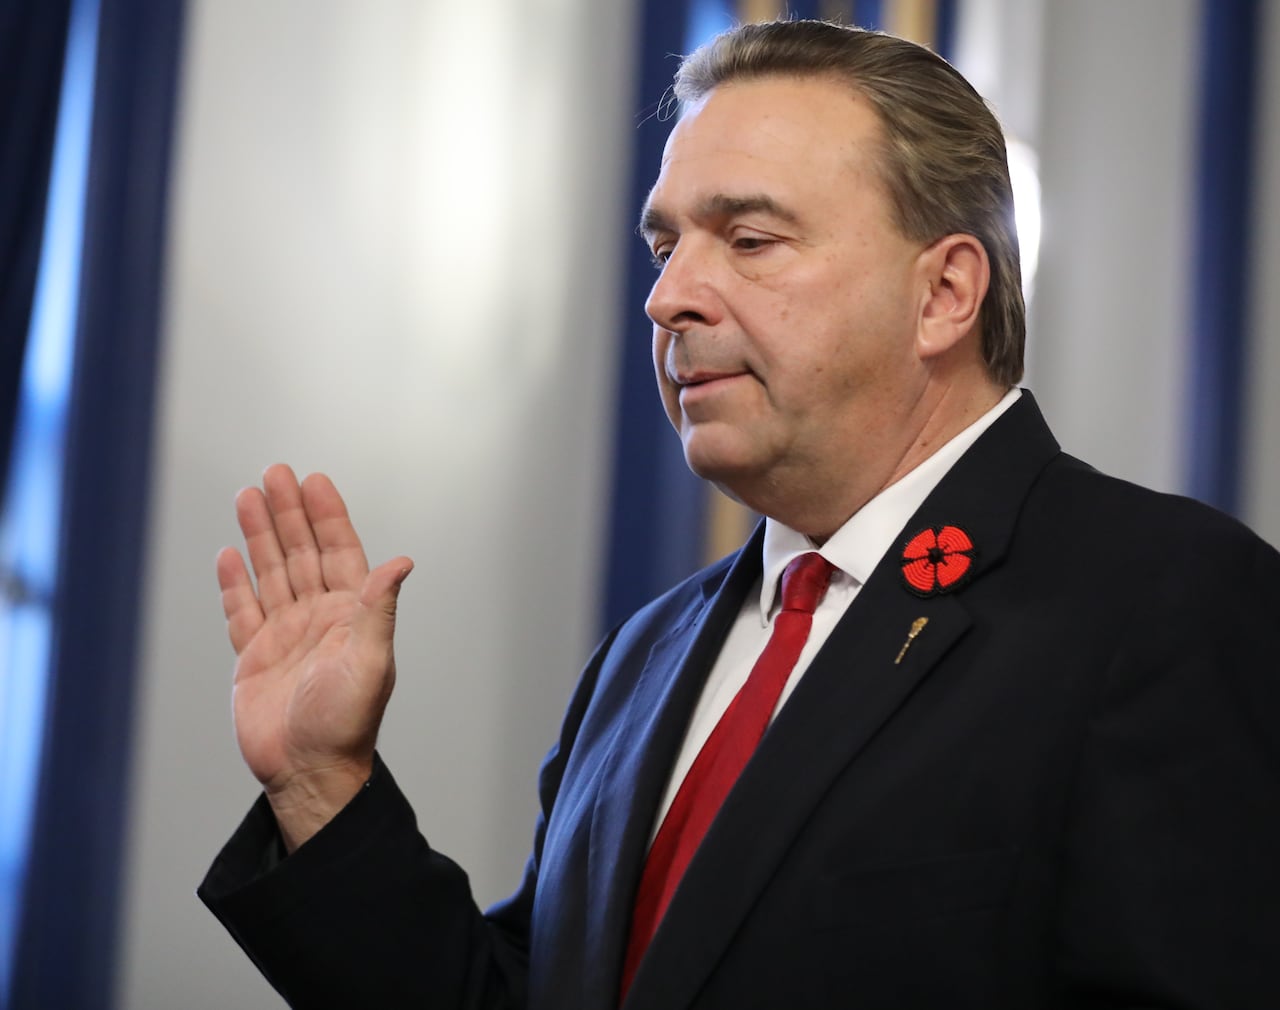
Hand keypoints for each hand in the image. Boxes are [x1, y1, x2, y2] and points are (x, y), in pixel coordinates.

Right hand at [216, 464, 412, 849]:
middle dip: (288, 513)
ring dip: (260, 536)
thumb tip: (402, 561)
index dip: (327, 516)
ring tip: (247, 496)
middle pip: (301, 553)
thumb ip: (378, 608)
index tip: (314, 481)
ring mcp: (285, 636)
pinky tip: (229, 556)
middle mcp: (318, 619)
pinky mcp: (255, 659)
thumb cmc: (347, 723)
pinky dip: (235, 584)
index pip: (338, 552)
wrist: (308, 772)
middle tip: (274, 473)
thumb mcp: (370, 661)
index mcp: (350, 616)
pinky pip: (243, 612)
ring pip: (271, 574)